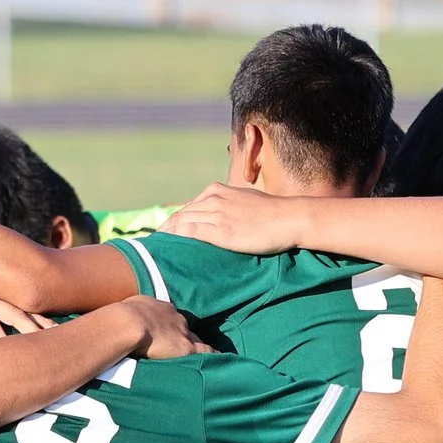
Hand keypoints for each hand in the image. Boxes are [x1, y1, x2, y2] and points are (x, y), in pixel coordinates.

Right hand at [124, 296, 210, 359]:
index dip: (169, 327)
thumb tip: (116, 322)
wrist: (127, 322)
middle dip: (183, 336)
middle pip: (183, 328)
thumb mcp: (123, 311)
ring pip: (195, 340)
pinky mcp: (185, 348)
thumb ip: (126, 317)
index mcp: (158, 309)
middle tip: (182, 346)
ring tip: (205, 356)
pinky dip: (212, 355)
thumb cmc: (118, 318)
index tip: (167, 334)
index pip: (169, 319)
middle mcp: (174, 318)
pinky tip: (219, 361)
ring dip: (198, 347)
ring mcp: (181, 332)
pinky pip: (205, 351)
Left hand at [158, 182, 306, 254]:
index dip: (174, 222)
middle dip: (165, 230)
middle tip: (153, 246)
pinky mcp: (220, 231)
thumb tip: (225, 217)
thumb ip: (230, 205)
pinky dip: (175, 240)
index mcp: (217, 191)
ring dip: (166, 237)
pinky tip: (167, 249)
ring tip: (155, 252)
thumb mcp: (246, 201)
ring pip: (180, 223)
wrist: (289, 218)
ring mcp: (215, 214)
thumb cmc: (272, 213)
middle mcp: (213, 199)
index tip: (164, 234)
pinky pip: (189, 233)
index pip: (188, 208)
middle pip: (180, 215)